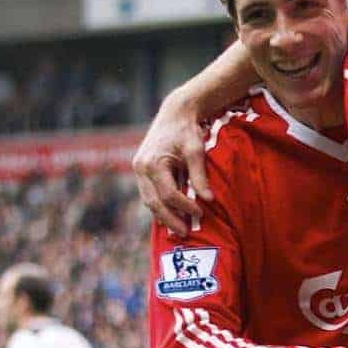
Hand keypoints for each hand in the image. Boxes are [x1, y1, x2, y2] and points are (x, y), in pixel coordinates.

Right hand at [133, 95, 210, 235]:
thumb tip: (209, 199)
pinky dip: (159, 205)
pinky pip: (148, 193)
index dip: (184, 206)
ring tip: (179, 228)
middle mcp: (141, 168)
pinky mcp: (141, 170)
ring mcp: (138, 169)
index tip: (200, 213)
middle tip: (185, 233)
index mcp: (153, 163)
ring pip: (148, 200)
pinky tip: (171, 215)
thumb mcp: (196, 151)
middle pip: (153, 202)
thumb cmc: (187, 130)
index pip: (168, 194)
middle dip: (170, 219)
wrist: (174, 113)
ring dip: (163, 215)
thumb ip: (200, 176)